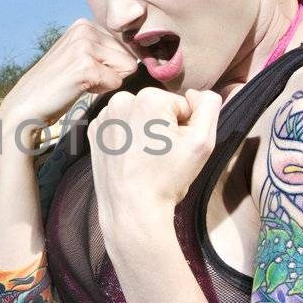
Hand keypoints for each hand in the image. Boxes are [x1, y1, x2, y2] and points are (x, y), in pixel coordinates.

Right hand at [0, 19, 138, 150]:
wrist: (28, 103)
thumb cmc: (59, 84)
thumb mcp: (81, 55)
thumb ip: (104, 47)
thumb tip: (140, 49)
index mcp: (84, 23)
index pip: (125, 44)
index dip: (111, 64)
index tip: (86, 70)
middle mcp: (84, 28)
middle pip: (129, 55)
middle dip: (111, 72)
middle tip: (83, 79)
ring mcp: (83, 45)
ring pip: (127, 67)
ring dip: (107, 81)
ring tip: (81, 82)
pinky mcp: (85, 65)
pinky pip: (116, 82)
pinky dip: (101, 91)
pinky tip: (78, 88)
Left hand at [89, 87, 221, 237]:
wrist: (132, 210)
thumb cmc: (168, 178)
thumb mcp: (202, 142)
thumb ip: (208, 106)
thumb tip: (197, 92)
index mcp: (149, 97)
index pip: (181, 106)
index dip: (185, 128)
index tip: (176, 149)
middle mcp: (121, 100)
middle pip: (158, 109)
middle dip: (163, 128)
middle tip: (161, 157)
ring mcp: (104, 116)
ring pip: (138, 116)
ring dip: (144, 132)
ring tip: (145, 159)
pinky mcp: (93, 132)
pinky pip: (120, 127)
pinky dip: (127, 138)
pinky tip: (130, 159)